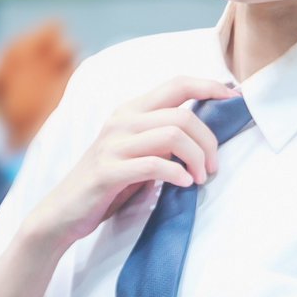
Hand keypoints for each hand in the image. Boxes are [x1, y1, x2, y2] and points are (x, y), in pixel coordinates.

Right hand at [26, 75, 239, 249]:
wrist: (63, 213)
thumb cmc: (108, 184)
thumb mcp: (138, 153)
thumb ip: (163, 138)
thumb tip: (204, 133)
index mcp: (131, 110)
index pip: (177, 83)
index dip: (209, 86)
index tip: (234, 98)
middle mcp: (121, 120)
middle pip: (182, 114)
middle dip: (208, 141)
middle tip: (213, 167)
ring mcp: (112, 144)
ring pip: (173, 135)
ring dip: (197, 158)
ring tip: (200, 178)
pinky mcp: (108, 171)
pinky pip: (154, 165)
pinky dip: (177, 174)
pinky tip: (183, 184)